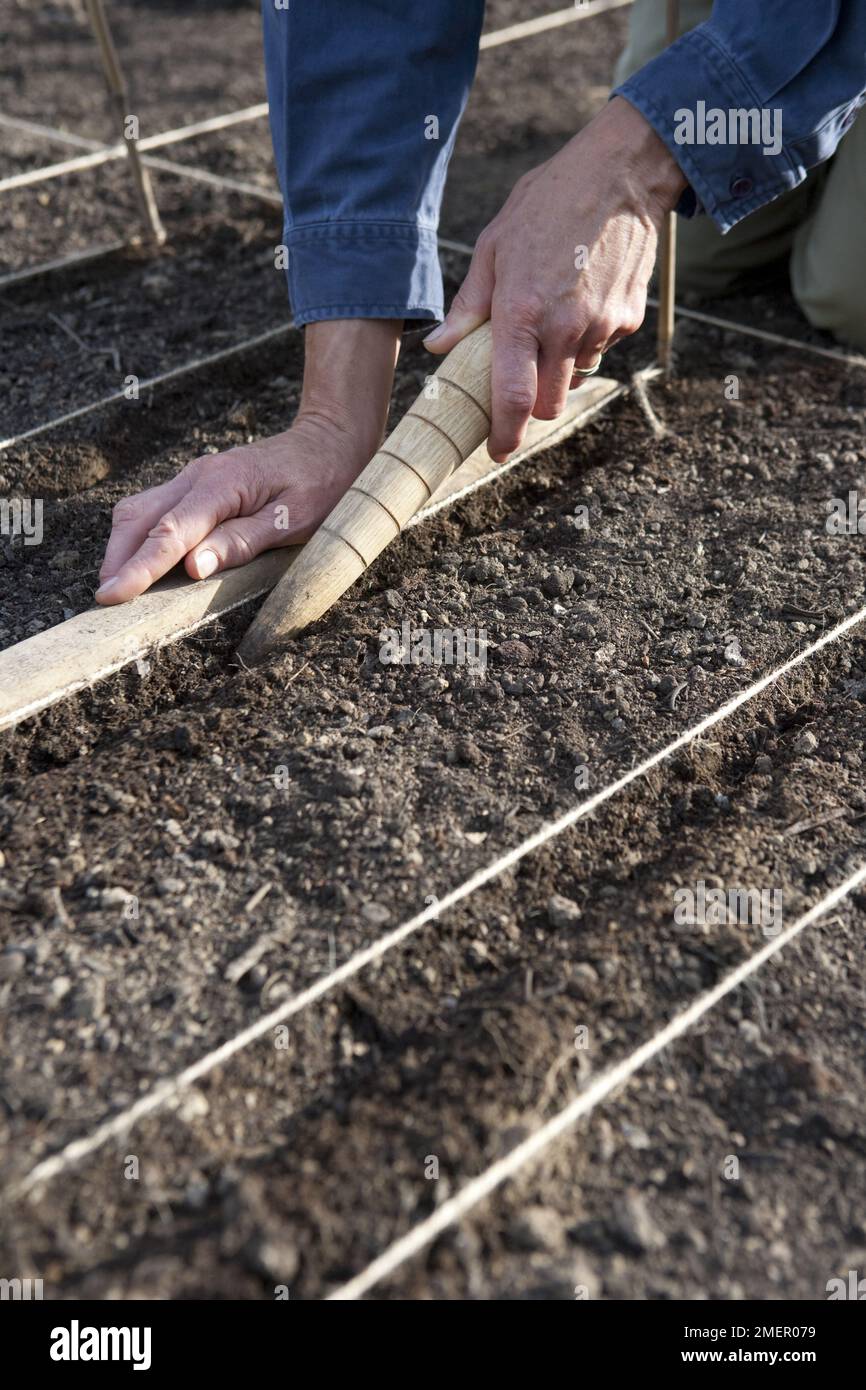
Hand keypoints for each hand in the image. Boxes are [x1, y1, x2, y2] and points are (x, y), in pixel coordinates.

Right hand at [95, 318, 400, 602]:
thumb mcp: (293, 521)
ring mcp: (193, 477)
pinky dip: (138, 536)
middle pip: (138, 518)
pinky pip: (153, 508)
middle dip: (117, 560)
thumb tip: (193, 568)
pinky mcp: (195, 484)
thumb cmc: (321, 484)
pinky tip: (139, 561)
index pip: (169, 534)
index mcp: (222, 486)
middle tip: (106, 601)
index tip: (111, 596)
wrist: (329, 441)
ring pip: (138, 510)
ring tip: (118, 587)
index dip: (137, 568)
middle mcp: (198, 477)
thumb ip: (242, 542)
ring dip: (122, 548)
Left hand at [423, 97, 686, 460]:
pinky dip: (586, 339)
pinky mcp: (627, 319)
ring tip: (553, 316)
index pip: (512, 398)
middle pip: (547, 405)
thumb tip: (439, 348)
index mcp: (522, 313)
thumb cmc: (548, 203)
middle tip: (521, 380)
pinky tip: (581, 298)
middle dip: (533, 405)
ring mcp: (600, 326)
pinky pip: (599, 349)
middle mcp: (564, 328)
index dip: (504, 434)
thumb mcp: (495, 246)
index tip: (496, 449)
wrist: (620, 174)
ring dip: (560, 367)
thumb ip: (468, 306)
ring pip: (574, 377)